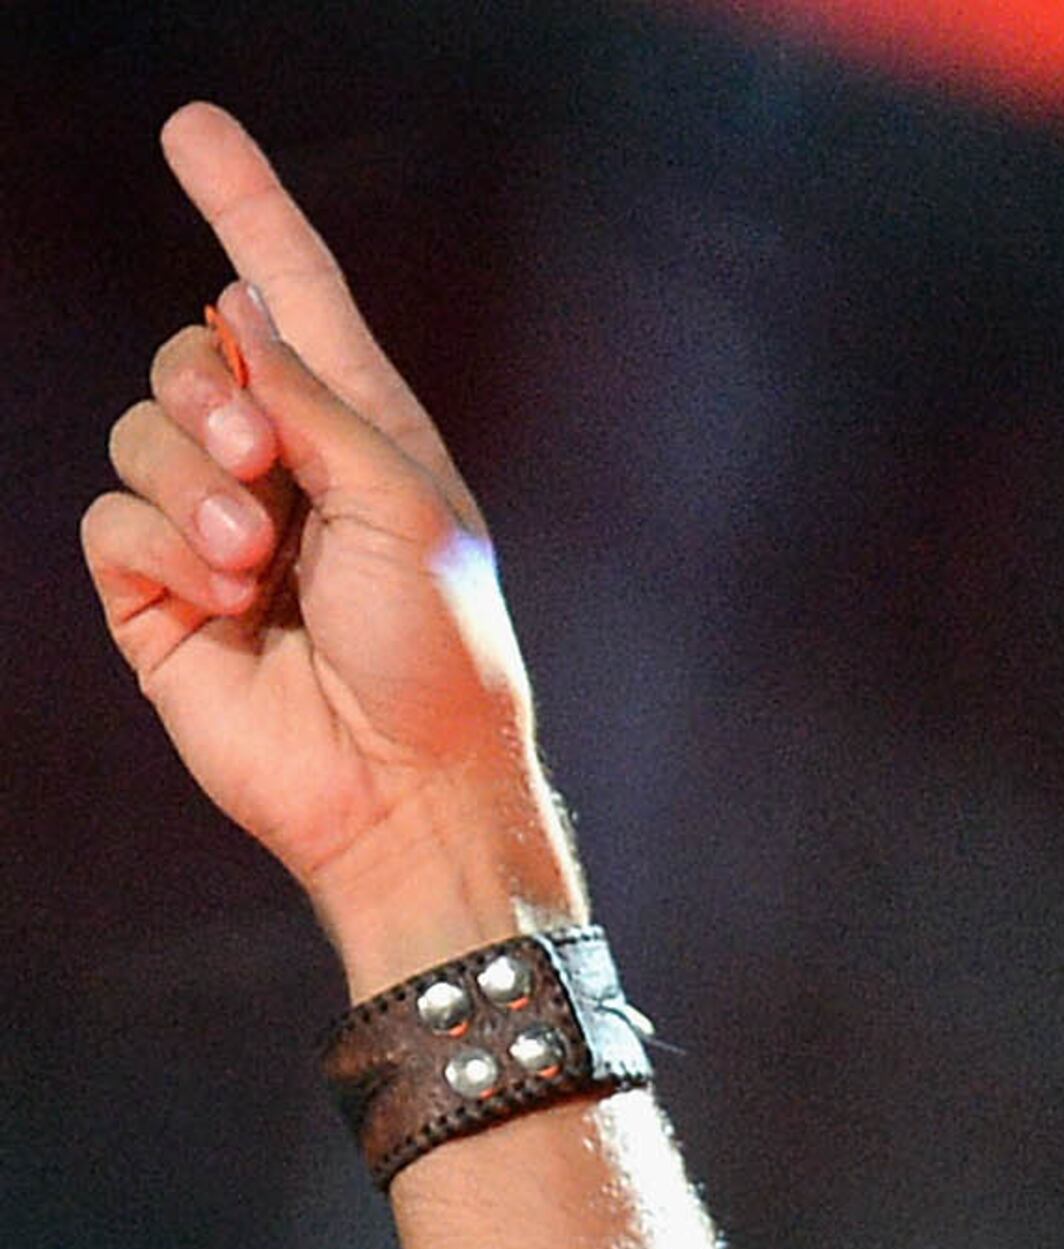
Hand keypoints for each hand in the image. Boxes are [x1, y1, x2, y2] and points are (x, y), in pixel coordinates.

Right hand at [82, 106, 560, 951]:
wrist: (407, 792)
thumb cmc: (439, 656)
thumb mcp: (402, 500)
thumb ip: (314, 395)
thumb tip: (235, 312)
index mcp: (356, 429)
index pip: (287, 292)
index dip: (242, 207)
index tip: (192, 128)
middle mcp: (280, 468)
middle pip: (187, 355)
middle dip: (207, 389)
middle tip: (260, 459)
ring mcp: (215, 532)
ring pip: (140, 429)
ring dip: (192, 481)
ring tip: (256, 559)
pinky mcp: (160, 597)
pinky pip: (113, 518)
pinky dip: (164, 547)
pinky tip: (224, 598)